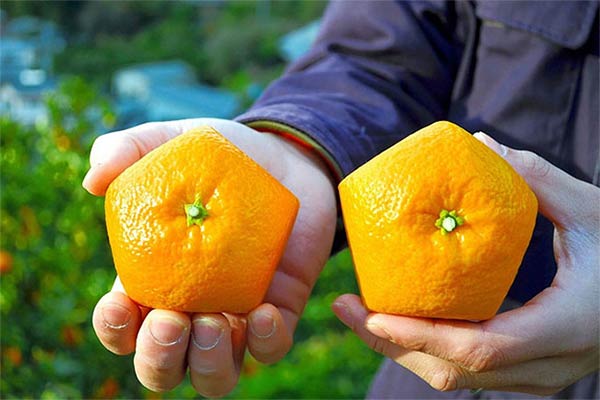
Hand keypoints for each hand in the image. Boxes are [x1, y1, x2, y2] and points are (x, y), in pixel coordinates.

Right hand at [85, 119, 336, 396]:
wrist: (285, 159)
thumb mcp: (174, 141)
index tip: (118, 304)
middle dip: (158, 358)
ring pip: (213, 375)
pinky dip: (265, 344)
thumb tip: (92, 180)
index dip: (113, 329)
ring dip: (208, 364)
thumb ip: (130, 149)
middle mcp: (192, 308)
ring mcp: (236, 315)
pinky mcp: (278, 312)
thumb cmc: (221, 156)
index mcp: (155, 280)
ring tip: (213, 322)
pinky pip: (269, 351)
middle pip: (163, 367)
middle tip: (172, 321)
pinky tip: (264, 312)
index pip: (123, 326)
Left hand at [332, 132, 598, 395]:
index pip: (478, 349)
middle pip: (452, 372)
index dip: (419, 336)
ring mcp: (536, 375)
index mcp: (564, 330)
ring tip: (361, 313)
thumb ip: (539, 178)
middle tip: (344, 308)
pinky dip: (427, 346)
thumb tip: (482, 143)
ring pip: (455, 377)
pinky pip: (466, 367)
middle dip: (391, 344)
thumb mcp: (595, 211)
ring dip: (402, 348)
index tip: (370, 312)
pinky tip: (401, 316)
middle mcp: (547, 366)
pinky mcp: (527, 369)